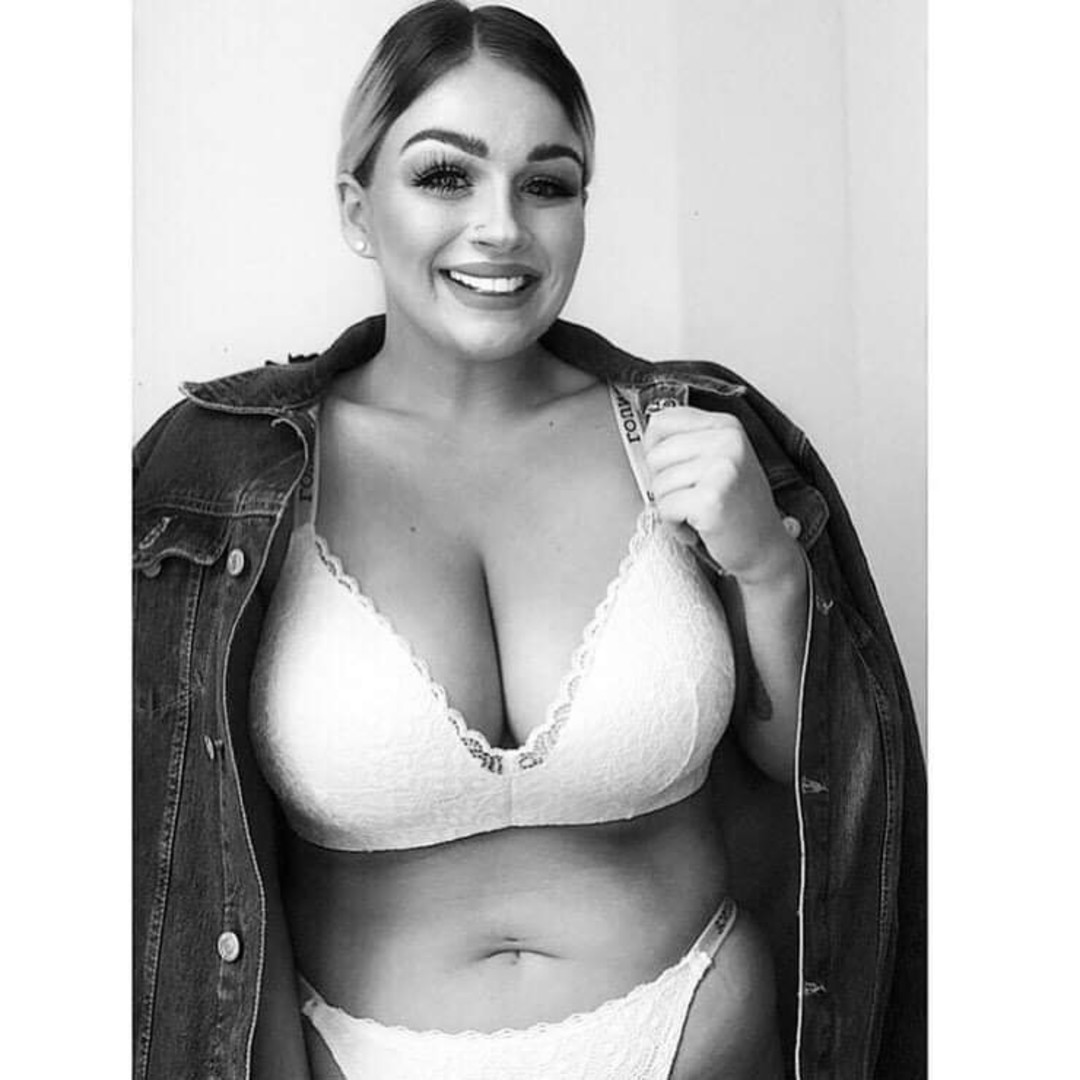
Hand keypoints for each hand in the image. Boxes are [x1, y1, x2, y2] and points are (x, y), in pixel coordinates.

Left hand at [643, 407, 799, 585]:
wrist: (766, 548)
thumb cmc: (738, 508)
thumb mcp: (719, 461)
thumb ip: (687, 443)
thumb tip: (646, 440)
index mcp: (726, 426)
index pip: (661, 421)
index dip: (656, 450)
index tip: (674, 469)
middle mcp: (727, 441)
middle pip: (655, 455)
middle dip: (664, 484)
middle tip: (692, 498)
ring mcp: (722, 468)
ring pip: (658, 484)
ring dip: (671, 507)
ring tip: (699, 513)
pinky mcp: (711, 499)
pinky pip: (665, 508)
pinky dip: (674, 525)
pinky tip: (699, 527)